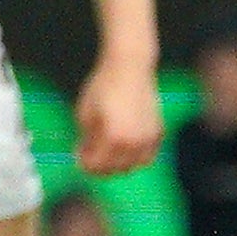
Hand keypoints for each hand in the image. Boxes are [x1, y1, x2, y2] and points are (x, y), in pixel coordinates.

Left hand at [71, 52, 162, 176]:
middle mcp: (134, 141)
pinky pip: (147, 155)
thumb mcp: (84, 113)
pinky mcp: (158, 131)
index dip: (84, 164)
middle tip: (90, 155)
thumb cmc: (103, 86)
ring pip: (133, 166)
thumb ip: (85, 139)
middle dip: (100, 166)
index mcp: (113, 137)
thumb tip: (83, 158)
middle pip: (115, 169)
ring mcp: (149, 137)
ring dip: (119, 164)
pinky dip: (136, 156)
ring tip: (107, 152)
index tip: (77, 157)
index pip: (96, 165)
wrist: (129, 65)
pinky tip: (125, 146)